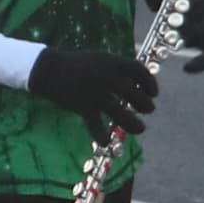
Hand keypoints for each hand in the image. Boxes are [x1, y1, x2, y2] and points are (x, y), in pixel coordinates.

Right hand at [27, 47, 157, 130]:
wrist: (49, 70)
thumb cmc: (77, 65)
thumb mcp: (100, 60)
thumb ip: (118, 70)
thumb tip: (138, 85)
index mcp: (111, 62)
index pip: (139, 71)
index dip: (150, 83)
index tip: (154, 93)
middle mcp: (106, 77)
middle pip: (134, 93)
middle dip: (145, 104)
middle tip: (148, 110)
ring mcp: (95, 93)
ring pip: (120, 112)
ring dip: (133, 123)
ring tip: (140, 129)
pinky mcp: (83, 106)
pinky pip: (96, 125)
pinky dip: (101, 136)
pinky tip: (106, 142)